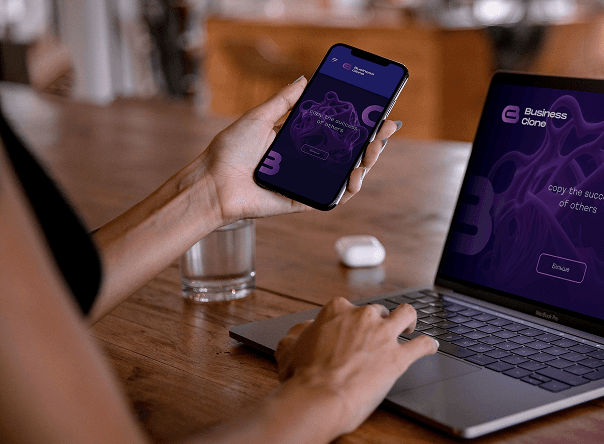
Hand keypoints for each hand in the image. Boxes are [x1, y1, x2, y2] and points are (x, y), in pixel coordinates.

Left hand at [199, 77, 400, 223]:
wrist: (214, 182)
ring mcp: (308, 181)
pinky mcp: (304, 200)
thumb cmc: (230, 150)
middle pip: (349, 153)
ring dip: (366, 163)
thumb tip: (304, 79)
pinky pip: (333, 197)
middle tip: (385, 130)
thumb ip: (284, 101)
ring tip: (373, 151)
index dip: (361, 124)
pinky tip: (356, 176)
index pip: (338, 131)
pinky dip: (349, 189)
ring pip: (347, 175)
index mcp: (300, 140)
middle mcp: (308, 161)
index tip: (379, 113)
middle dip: (372, 142)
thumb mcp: (259, 117)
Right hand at [274, 298, 437, 434]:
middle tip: (375, 336)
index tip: (350, 330)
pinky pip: (422, 345)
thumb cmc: (302, 377)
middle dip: (378, 322)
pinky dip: (428, 345)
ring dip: (410, 320)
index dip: (350, 321)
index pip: (349, 308)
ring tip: (409, 327)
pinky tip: (431, 347)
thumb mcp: (289, 348)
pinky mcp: (399, 357)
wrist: (318, 397)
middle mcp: (363, 317)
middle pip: (378, 311)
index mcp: (337, 310)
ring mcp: (383, 335)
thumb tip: (302, 332)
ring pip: (407, 315)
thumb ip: (298, 335)